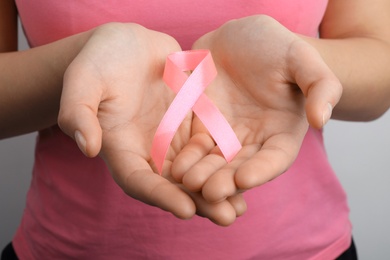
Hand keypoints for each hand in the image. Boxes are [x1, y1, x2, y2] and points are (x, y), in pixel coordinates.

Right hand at [58, 23, 244, 225]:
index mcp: (121, 147)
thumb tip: (87, 148)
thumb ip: (79, 111)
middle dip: (199, 202)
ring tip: (241, 206)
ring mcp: (171, 138)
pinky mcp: (190, 124)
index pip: (139, 180)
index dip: (160, 196)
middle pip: (173, 184)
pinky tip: (246, 172)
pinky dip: (224, 162)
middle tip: (226, 217)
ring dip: (217, 189)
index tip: (187, 210)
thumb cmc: (100, 60)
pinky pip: (209, 147)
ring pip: (195, 171)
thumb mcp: (83, 79)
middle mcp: (148, 150)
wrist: (128, 44)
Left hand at [171, 15, 341, 202]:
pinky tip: (173, 166)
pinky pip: (192, 146)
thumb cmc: (276, 46)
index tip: (245, 178)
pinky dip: (185, 157)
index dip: (263, 170)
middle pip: (240, 167)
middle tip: (210, 191)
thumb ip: (320, 86)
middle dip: (226, 181)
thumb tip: (321, 119)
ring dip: (201, 175)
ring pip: (213, 162)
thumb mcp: (302, 59)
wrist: (240, 37)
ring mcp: (225, 135)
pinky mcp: (202, 127)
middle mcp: (253, 140)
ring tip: (187, 181)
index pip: (276, 157)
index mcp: (282, 131)